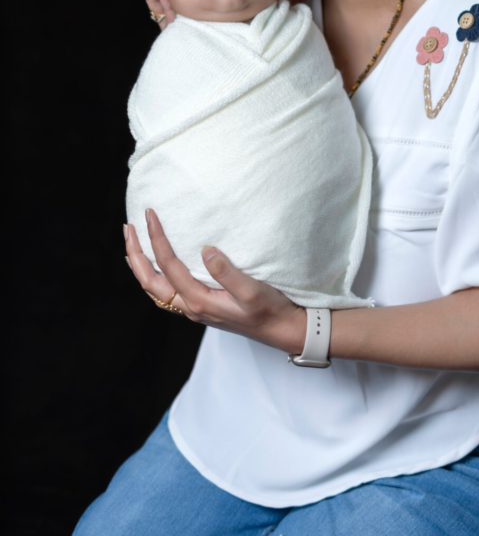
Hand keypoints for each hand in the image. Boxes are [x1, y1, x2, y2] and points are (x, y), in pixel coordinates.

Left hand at [124, 209, 306, 353]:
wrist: (283, 331)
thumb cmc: (270, 310)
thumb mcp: (252, 290)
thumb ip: (227, 272)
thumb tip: (205, 249)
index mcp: (200, 301)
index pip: (168, 265)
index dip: (156, 239)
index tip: (150, 214)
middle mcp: (191, 307)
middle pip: (150, 282)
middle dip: (135, 254)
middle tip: (127, 227)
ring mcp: (195, 309)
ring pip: (155, 289)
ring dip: (140, 266)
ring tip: (133, 244)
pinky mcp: (202, 307)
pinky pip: (167, 292)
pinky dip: (154, 276)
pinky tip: (158, 266)